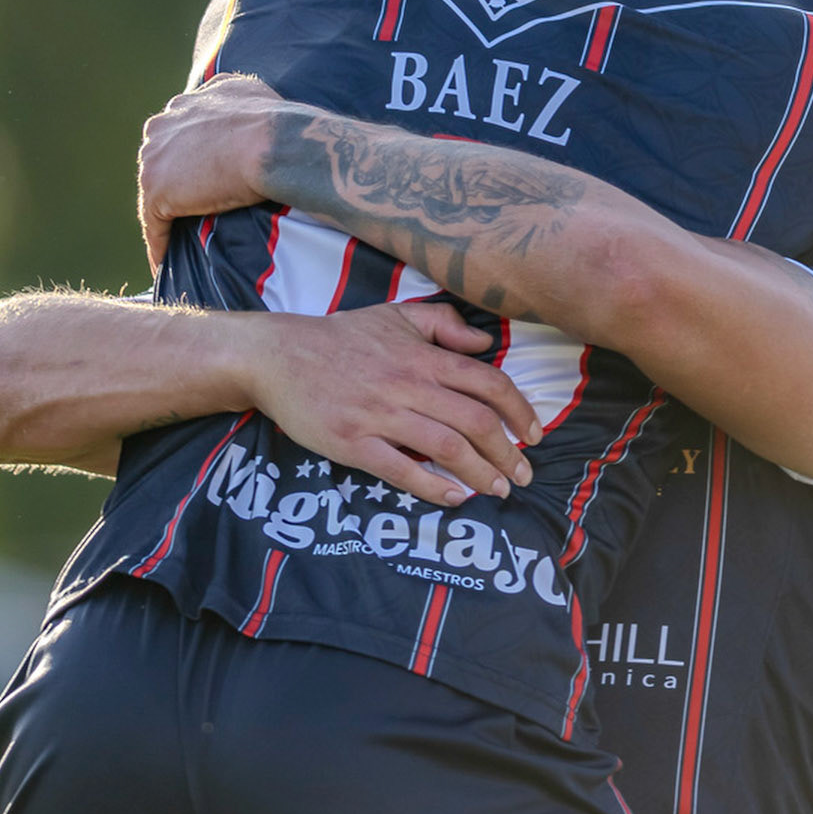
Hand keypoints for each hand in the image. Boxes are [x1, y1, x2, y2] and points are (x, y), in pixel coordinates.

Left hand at [139, 74, 288, 272]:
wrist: (273, 145)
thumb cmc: (276, 125)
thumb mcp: (249, 93)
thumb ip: (232, 99)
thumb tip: (237, 113)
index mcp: (185, 103)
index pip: (178, 137)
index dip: (189, 161)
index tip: (202, 182)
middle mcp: (164, 123)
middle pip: (161, 163)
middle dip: (173, 186)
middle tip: (193, 216)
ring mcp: (155, 157)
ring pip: (155, 194)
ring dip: (167, 217)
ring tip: (179, 245)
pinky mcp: (155, 191)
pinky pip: (154, 226)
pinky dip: (160, 247)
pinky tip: (167, 265)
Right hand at [245, 300, 541, 506]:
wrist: (278, 357)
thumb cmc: (340, 337)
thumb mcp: (395, 315)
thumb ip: (443, 323)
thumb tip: (484, 343)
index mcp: (423, 356)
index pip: (488, 383)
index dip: (520, 410)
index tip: (534, 434)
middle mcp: (408, 385)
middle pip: (475, 423)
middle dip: (507, 453)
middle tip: (523, 475)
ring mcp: (380, 415)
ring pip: (447, 448)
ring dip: (480, 474)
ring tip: (498, 491)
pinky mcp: (353, 442)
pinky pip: (400, 468)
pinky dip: (432, 486)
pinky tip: (453, 498)